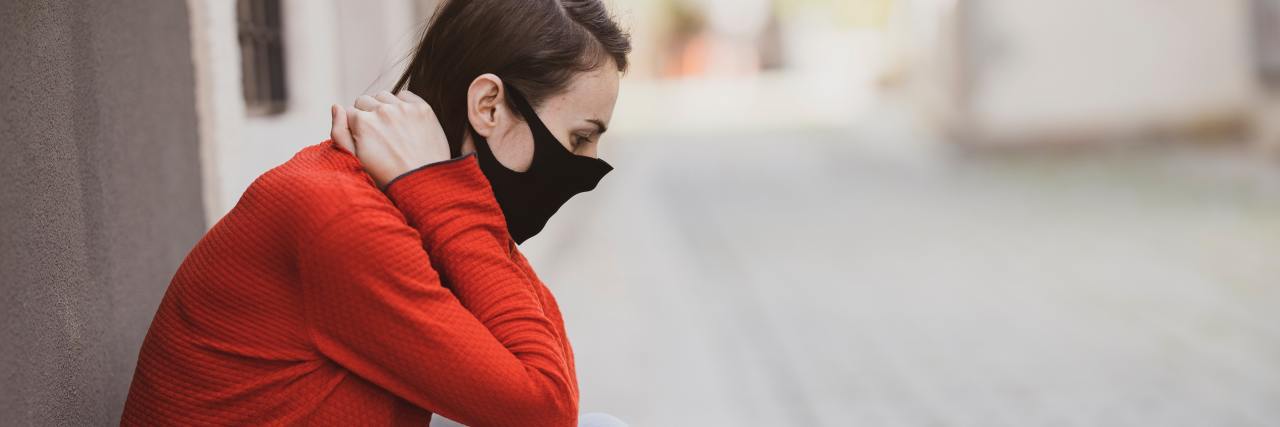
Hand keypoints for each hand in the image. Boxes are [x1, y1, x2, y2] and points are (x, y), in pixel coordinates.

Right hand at [330, 90, 450, 186]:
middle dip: (366, 114)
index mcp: (363, 122)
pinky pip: (405, 95)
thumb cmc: (386, 176)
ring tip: (390, 127)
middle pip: (365, 101)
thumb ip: (339, 132)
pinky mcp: (422, 108)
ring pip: (383, 96)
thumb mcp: (355, 159)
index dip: (354, 126)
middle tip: (377, 134)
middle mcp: (382, 110)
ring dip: (383, 106)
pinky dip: (402, 104)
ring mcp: (404, 108)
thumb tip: (336, 106)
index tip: (364, 139)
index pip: (350, 112)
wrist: (422, 183)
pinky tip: (404, 121)